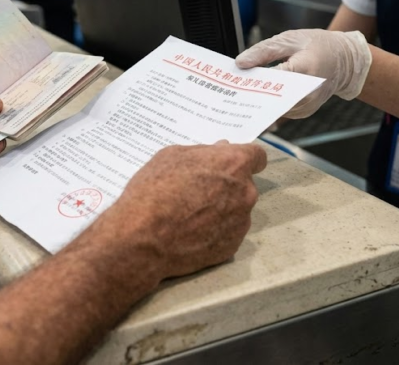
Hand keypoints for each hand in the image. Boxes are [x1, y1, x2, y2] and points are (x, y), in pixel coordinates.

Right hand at [87, 142, 266, 280]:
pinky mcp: (232, 247)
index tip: (229, 164)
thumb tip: (219, 151)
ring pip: (236, 209)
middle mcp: (246, 193)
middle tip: (198, 190)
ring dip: (221, 208)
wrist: (142, 238)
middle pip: (244, 184)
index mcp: (234, 164)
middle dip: (227, 184)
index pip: (256, 156)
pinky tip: (191, 232)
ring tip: (190, 215)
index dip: (242, 158)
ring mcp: (241, 222)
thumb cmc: (154, 191)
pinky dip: (215, 230)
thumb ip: (203, 153)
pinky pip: (228, 232)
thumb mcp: (171, 156)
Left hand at [235, 29, 372, 118]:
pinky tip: (255, 95)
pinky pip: (280, 111)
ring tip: (238, 92)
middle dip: (250, 94)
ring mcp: (307, 105)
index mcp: (306, 68)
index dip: (253, 81)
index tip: (233, 82)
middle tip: (228, 91)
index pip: (275, 78)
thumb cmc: (317, 46)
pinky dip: (267, 103)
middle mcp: (308, 92)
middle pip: (272, 98)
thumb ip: (263, 51)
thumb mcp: (289, 39)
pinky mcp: (303, 112)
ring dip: (257, 101)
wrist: (344, 61)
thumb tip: (240, 63)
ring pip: (274, 108)